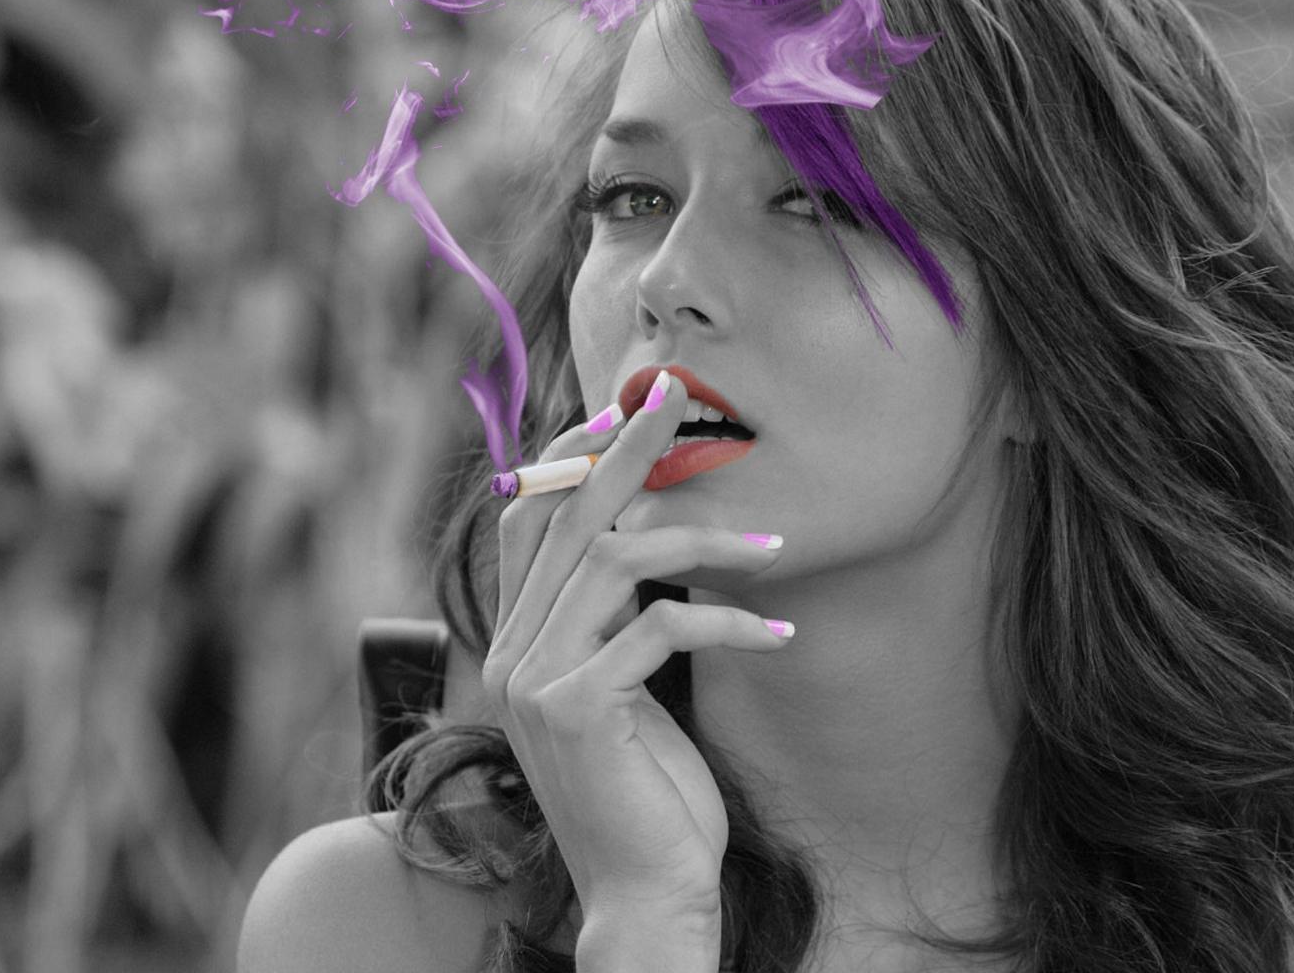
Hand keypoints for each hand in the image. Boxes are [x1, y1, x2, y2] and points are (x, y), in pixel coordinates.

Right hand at [484, 371, 789, 927]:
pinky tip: (781, 635)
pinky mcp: (578, 709)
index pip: (527, 519)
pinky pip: (661, 628)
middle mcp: (512, 654)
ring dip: (707, 541)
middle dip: (627, 450)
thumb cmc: (650, 795)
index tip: (628, 413)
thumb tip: (654, 544)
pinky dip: (730, 620)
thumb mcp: (630, 692)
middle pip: (566, 517)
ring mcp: (535, 681)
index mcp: (517, 643)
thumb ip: (620, 624)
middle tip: (679, 398)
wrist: (645, 894)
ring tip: (778, 544)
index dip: (572, 457)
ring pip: (616, 561)